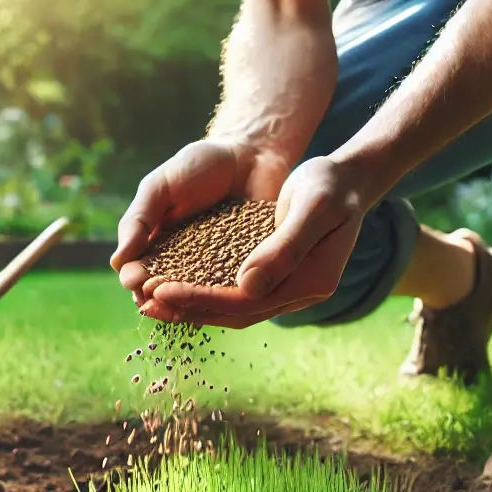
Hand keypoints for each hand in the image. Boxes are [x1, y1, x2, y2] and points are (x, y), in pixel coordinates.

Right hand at [109, 139, 294, 298]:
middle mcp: (183, 264)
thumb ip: (139, 220)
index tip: (135, 280)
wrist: (252, 154)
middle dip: (159, 299)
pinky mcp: (248, 269)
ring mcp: (216, 269)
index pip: (140, 272)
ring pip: (199, 297)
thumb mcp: (160, 186)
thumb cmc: (200, 166)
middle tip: (157, 299)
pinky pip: (235, 289)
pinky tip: (223, 298)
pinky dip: (228, 296)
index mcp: (157, 246)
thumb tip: (117, 262)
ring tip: (184, 306)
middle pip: (167, 292)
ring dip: (190, 306)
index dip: (136, 279)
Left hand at [138, 156, 370, 328]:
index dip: (202, 298)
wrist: (346, 180)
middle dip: (189, 308)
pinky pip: (235, 292)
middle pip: (236, 312)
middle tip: (145, 303)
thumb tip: (246, 286)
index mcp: (311, 282)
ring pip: (232, 307)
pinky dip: (204, 290)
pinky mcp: (274, 277)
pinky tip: (174, 284)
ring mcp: (287, 288)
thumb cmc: (331, 185)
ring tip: (151, 302)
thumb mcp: (313, 207)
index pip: (247, 300)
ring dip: (192, 306)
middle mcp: (298, 293)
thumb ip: (284, 248)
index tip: (161, 290)